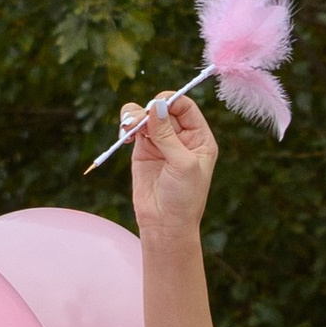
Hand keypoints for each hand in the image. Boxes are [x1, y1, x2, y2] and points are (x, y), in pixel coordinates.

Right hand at [129, 89, 218, 240]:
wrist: (165, 225)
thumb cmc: (184, 198)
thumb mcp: (182, 164)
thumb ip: (167, 135)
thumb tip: (156, 106)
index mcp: (199, 137)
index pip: (185, 107)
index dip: (171, 101)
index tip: (156, 106)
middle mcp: (181, 136)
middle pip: (163, 108)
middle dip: (150, 110)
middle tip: (139, 122)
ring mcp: (161, 142)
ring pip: (146, 115)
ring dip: (135, 116)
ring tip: (129, 128)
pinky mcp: (143, 150)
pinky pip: (134, 129)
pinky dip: (127, 126)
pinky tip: (126, 135)